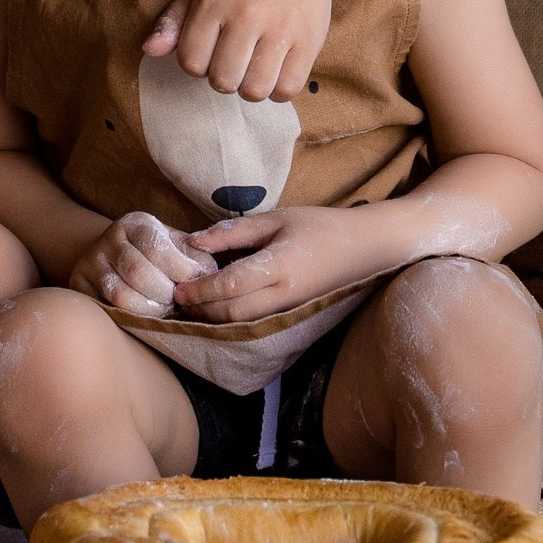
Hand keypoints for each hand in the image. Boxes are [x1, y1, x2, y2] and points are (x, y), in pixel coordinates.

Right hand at [68, 212, 215, 316]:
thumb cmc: (155, 255)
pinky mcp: (79, 285)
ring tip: (163, 310)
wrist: (111, 255)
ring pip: (120, 295)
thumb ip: (196, 257)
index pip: (157, 247)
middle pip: (139, 273)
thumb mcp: (176, 246)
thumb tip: (209, 276)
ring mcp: (90, 263)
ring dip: (149, 310)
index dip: (180, 270)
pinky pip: (106, 308)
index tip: (193, 283)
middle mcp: (109, 239)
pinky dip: (130, 318)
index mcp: (135, 224)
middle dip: (165, 294)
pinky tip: (145, 316)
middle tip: (177, 302)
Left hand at [146, 0, 337, 101]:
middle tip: (232, 61)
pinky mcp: (309, 40)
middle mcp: (247, 15)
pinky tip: (274, 71)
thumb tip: (149, 50)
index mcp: (215, 1)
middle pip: (222, 80)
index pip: (191, 62)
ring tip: (253, 68)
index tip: (209, 51)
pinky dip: (277, 89)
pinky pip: (287, 88)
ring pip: (254, 90)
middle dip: (223, 78)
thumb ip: (173, 20)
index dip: (196, 64)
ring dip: (249, 87)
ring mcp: (281, 29)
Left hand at [174, 206, 390, 324]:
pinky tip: (216, 306)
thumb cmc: (320, 226)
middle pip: (232, 313)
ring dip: (213, 317)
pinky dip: (231, 318)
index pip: (232, 284)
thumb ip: (235, 231)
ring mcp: (289, 308)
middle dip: (201, 310)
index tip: (178, 287)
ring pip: (242, 323)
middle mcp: (283, 294)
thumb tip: (195, 241)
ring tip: (190, 306)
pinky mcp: (291, 314)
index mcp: (280, 266)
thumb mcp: (277, 218)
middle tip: (176, 300)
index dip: (201, 289)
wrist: (365, 248)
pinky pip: (255, 321)